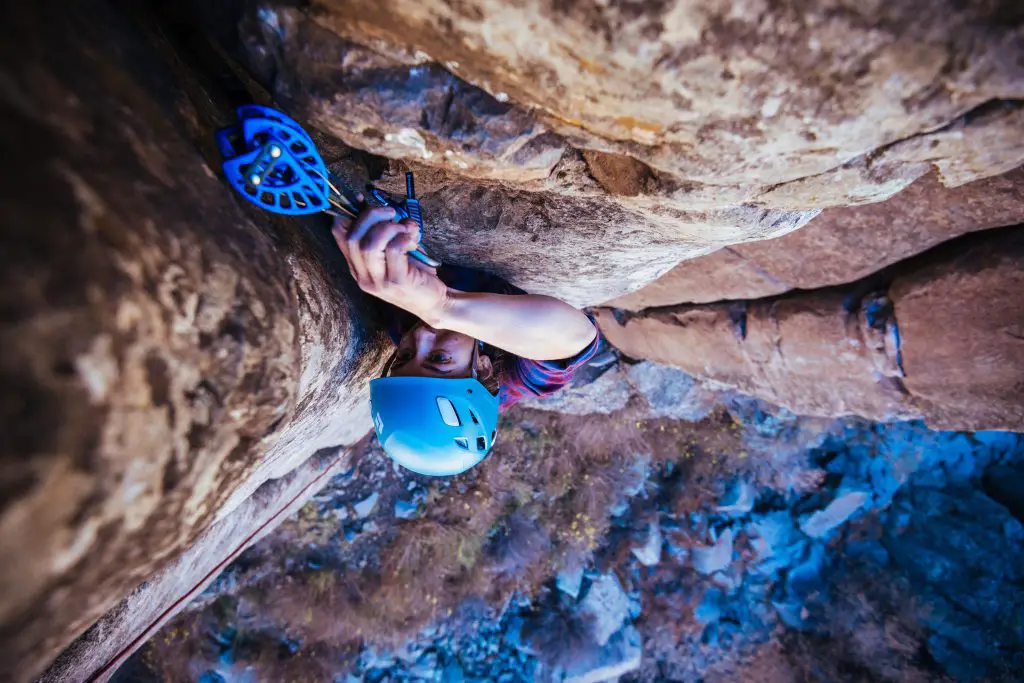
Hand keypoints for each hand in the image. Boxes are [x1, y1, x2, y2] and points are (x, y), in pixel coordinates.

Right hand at [332, 205, 450, 323]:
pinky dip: (404, 238)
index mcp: (357, 266)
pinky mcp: (397, 282)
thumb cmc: (414, 273)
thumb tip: (370, 205)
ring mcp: (378, 282)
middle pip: (353, 237)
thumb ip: (382, 232)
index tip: (364, 201)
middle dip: (372, 216)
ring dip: (390, 228)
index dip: (349, 213)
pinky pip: (393, 249)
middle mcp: (362, 276)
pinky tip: (413, 241)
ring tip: (406, 230)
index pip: (339, 235)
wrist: (434, 303)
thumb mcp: (393, 251)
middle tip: (392, 213)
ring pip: (370, 245)